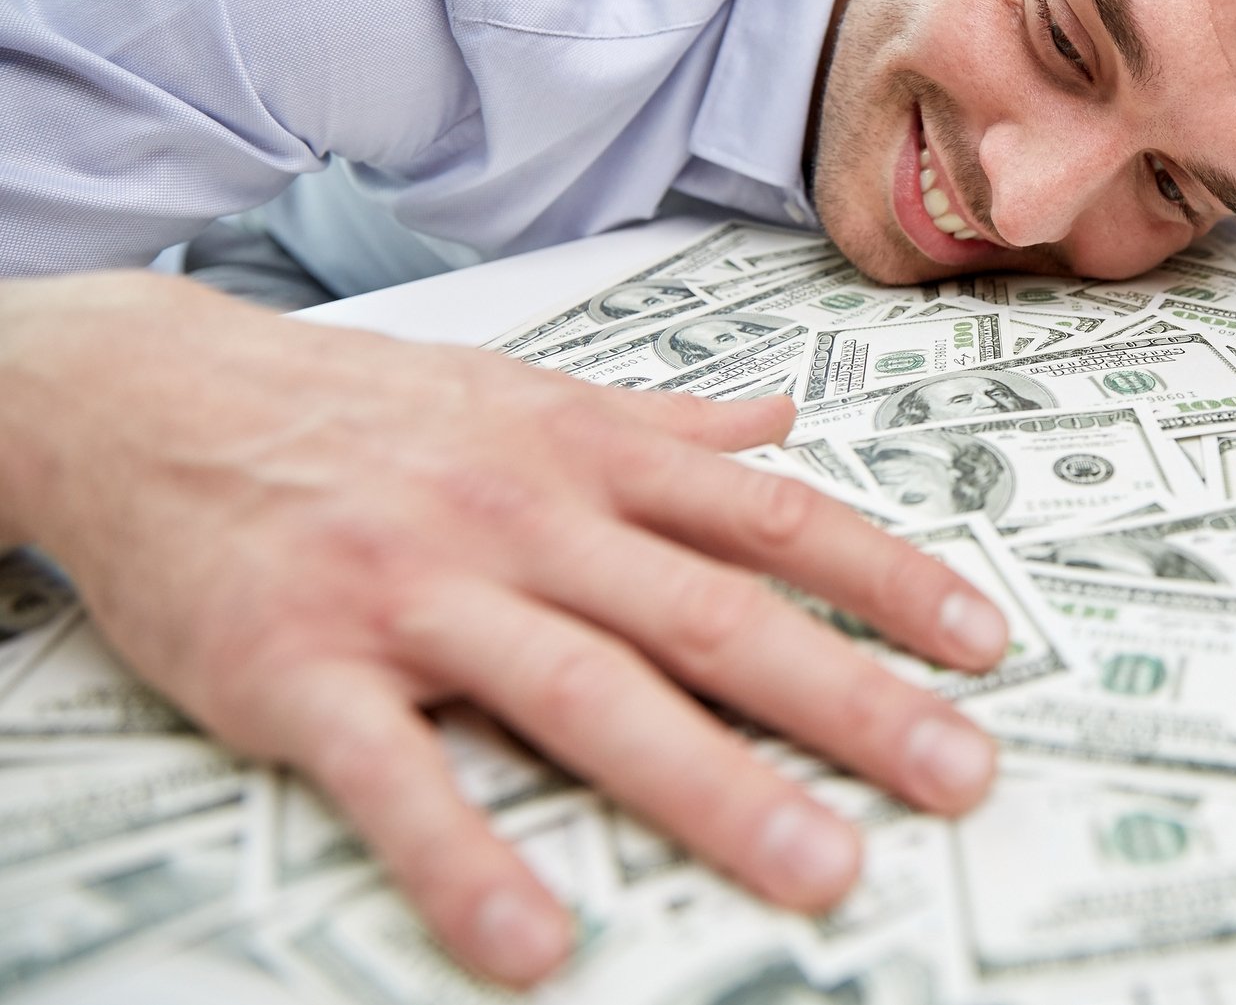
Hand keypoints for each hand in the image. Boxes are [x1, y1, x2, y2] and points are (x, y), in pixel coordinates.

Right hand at [0, 272, 1007, 986]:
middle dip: (849, 700)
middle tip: (958, 776)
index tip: (986, 645)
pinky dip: (466, 861)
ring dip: (711, 787)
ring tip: (818, 870)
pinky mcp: (302, 669)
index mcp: (586, 454)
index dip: (890, 579)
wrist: (148, 399)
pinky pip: (396, 776)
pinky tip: (537, 945)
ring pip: (587, 693)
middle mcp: (523, 518)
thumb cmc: (360, 408)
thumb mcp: (526, 392)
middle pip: (713, 614)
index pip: (771, 518)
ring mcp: (417, 593)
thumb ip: (663, 423)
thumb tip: (784, 417)